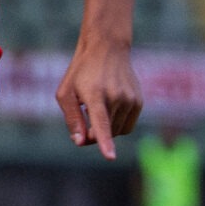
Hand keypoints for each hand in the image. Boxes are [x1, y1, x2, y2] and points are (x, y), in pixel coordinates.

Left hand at [57, 34, 142, 159]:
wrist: (108, 48)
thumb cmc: (81, 72)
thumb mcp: (65, 92)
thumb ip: (71, 119)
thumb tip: (80, 142)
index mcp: (95, 94)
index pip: (100, 123)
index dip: (105, 142)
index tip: (110, 157)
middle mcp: (116, 97)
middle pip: (105, 133)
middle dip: (92, 135)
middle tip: (82, 123)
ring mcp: (130, 99)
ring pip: (117, 132)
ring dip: (105, 130)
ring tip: (96, 109)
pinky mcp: (139, 102)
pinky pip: (127, 127)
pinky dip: (117, 125)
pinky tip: (110, 108)